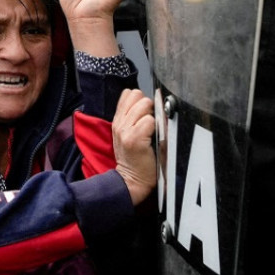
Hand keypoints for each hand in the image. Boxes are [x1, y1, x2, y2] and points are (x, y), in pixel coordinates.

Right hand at [112, 88, 156, 205]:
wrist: (130, 181)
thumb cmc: (134, 159)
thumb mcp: (127, 135)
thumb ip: (133, 117)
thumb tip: (148, 102)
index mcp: (118, 120)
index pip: (129, 93)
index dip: (141, 100)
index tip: (145, 113)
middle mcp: (120, 123)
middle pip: (138, 94)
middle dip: (148, 105)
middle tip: (150, 123)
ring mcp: (126, 130)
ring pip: (145, 104)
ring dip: (152, 115)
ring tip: (151, 130)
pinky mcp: (134, 139)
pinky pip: (150, 121)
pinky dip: (156, 127)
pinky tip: (152, 138)